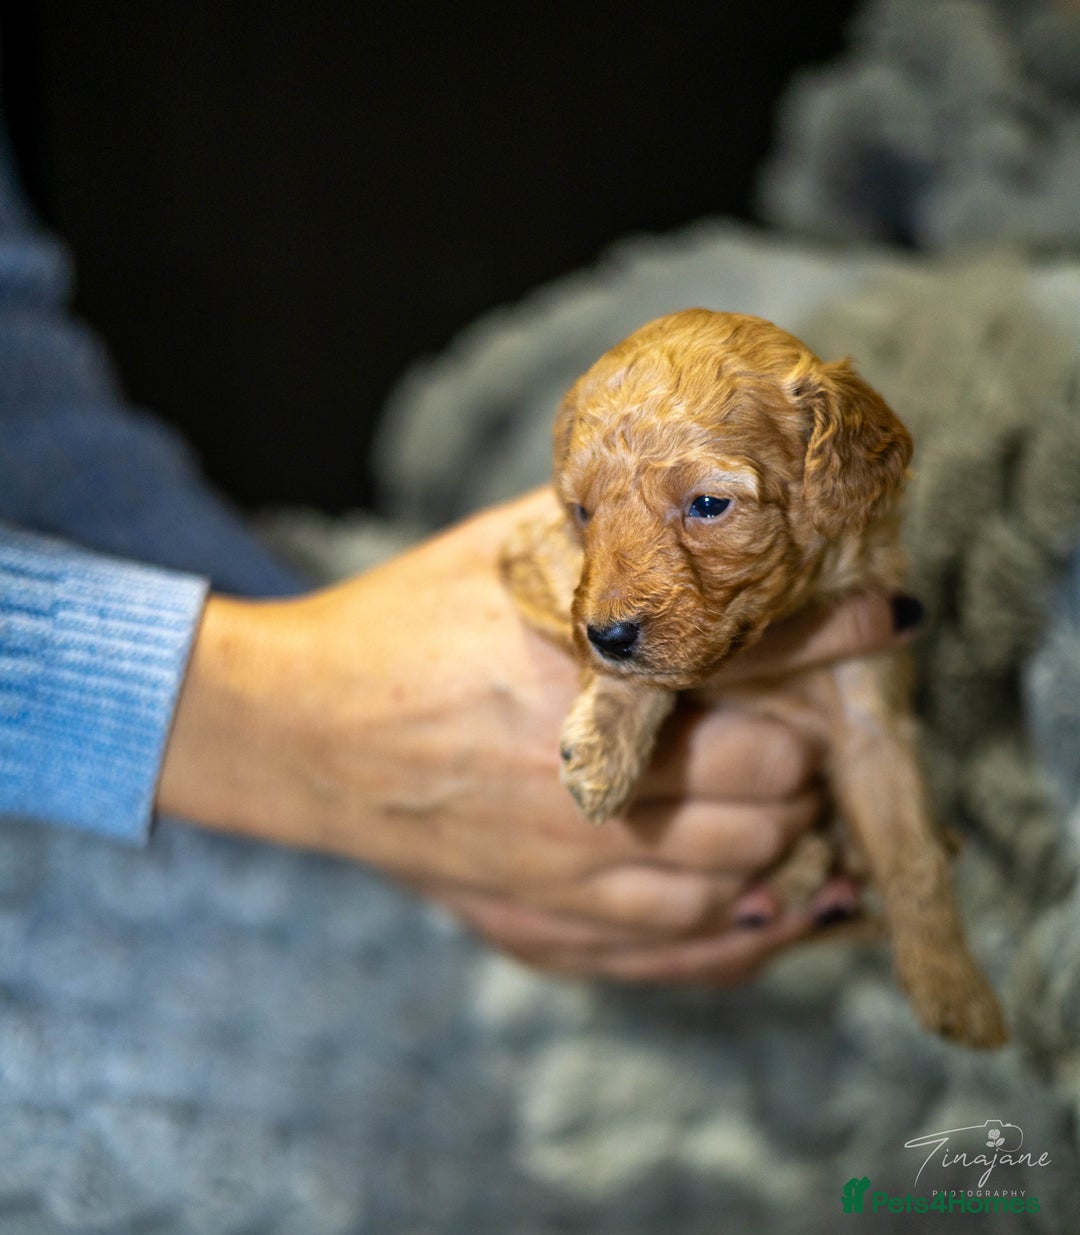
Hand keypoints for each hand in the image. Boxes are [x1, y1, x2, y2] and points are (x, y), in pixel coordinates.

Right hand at [157, 488, 912, 983]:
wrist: (297, 730)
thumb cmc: (397, 628)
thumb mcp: (497, 554)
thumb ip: (600, 535)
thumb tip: (692, 502)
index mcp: (584, 680)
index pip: (757, 662)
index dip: (838, 635)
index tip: (893, 614)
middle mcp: (589, 785)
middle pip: (769, 789)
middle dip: (803, 752)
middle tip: (803, 725)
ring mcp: (566, 869)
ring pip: (737, 878)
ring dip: (783, 841)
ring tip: (788, 805)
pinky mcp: (539, 920)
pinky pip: (672, 954)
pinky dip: (736, 931)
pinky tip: (758, 901)